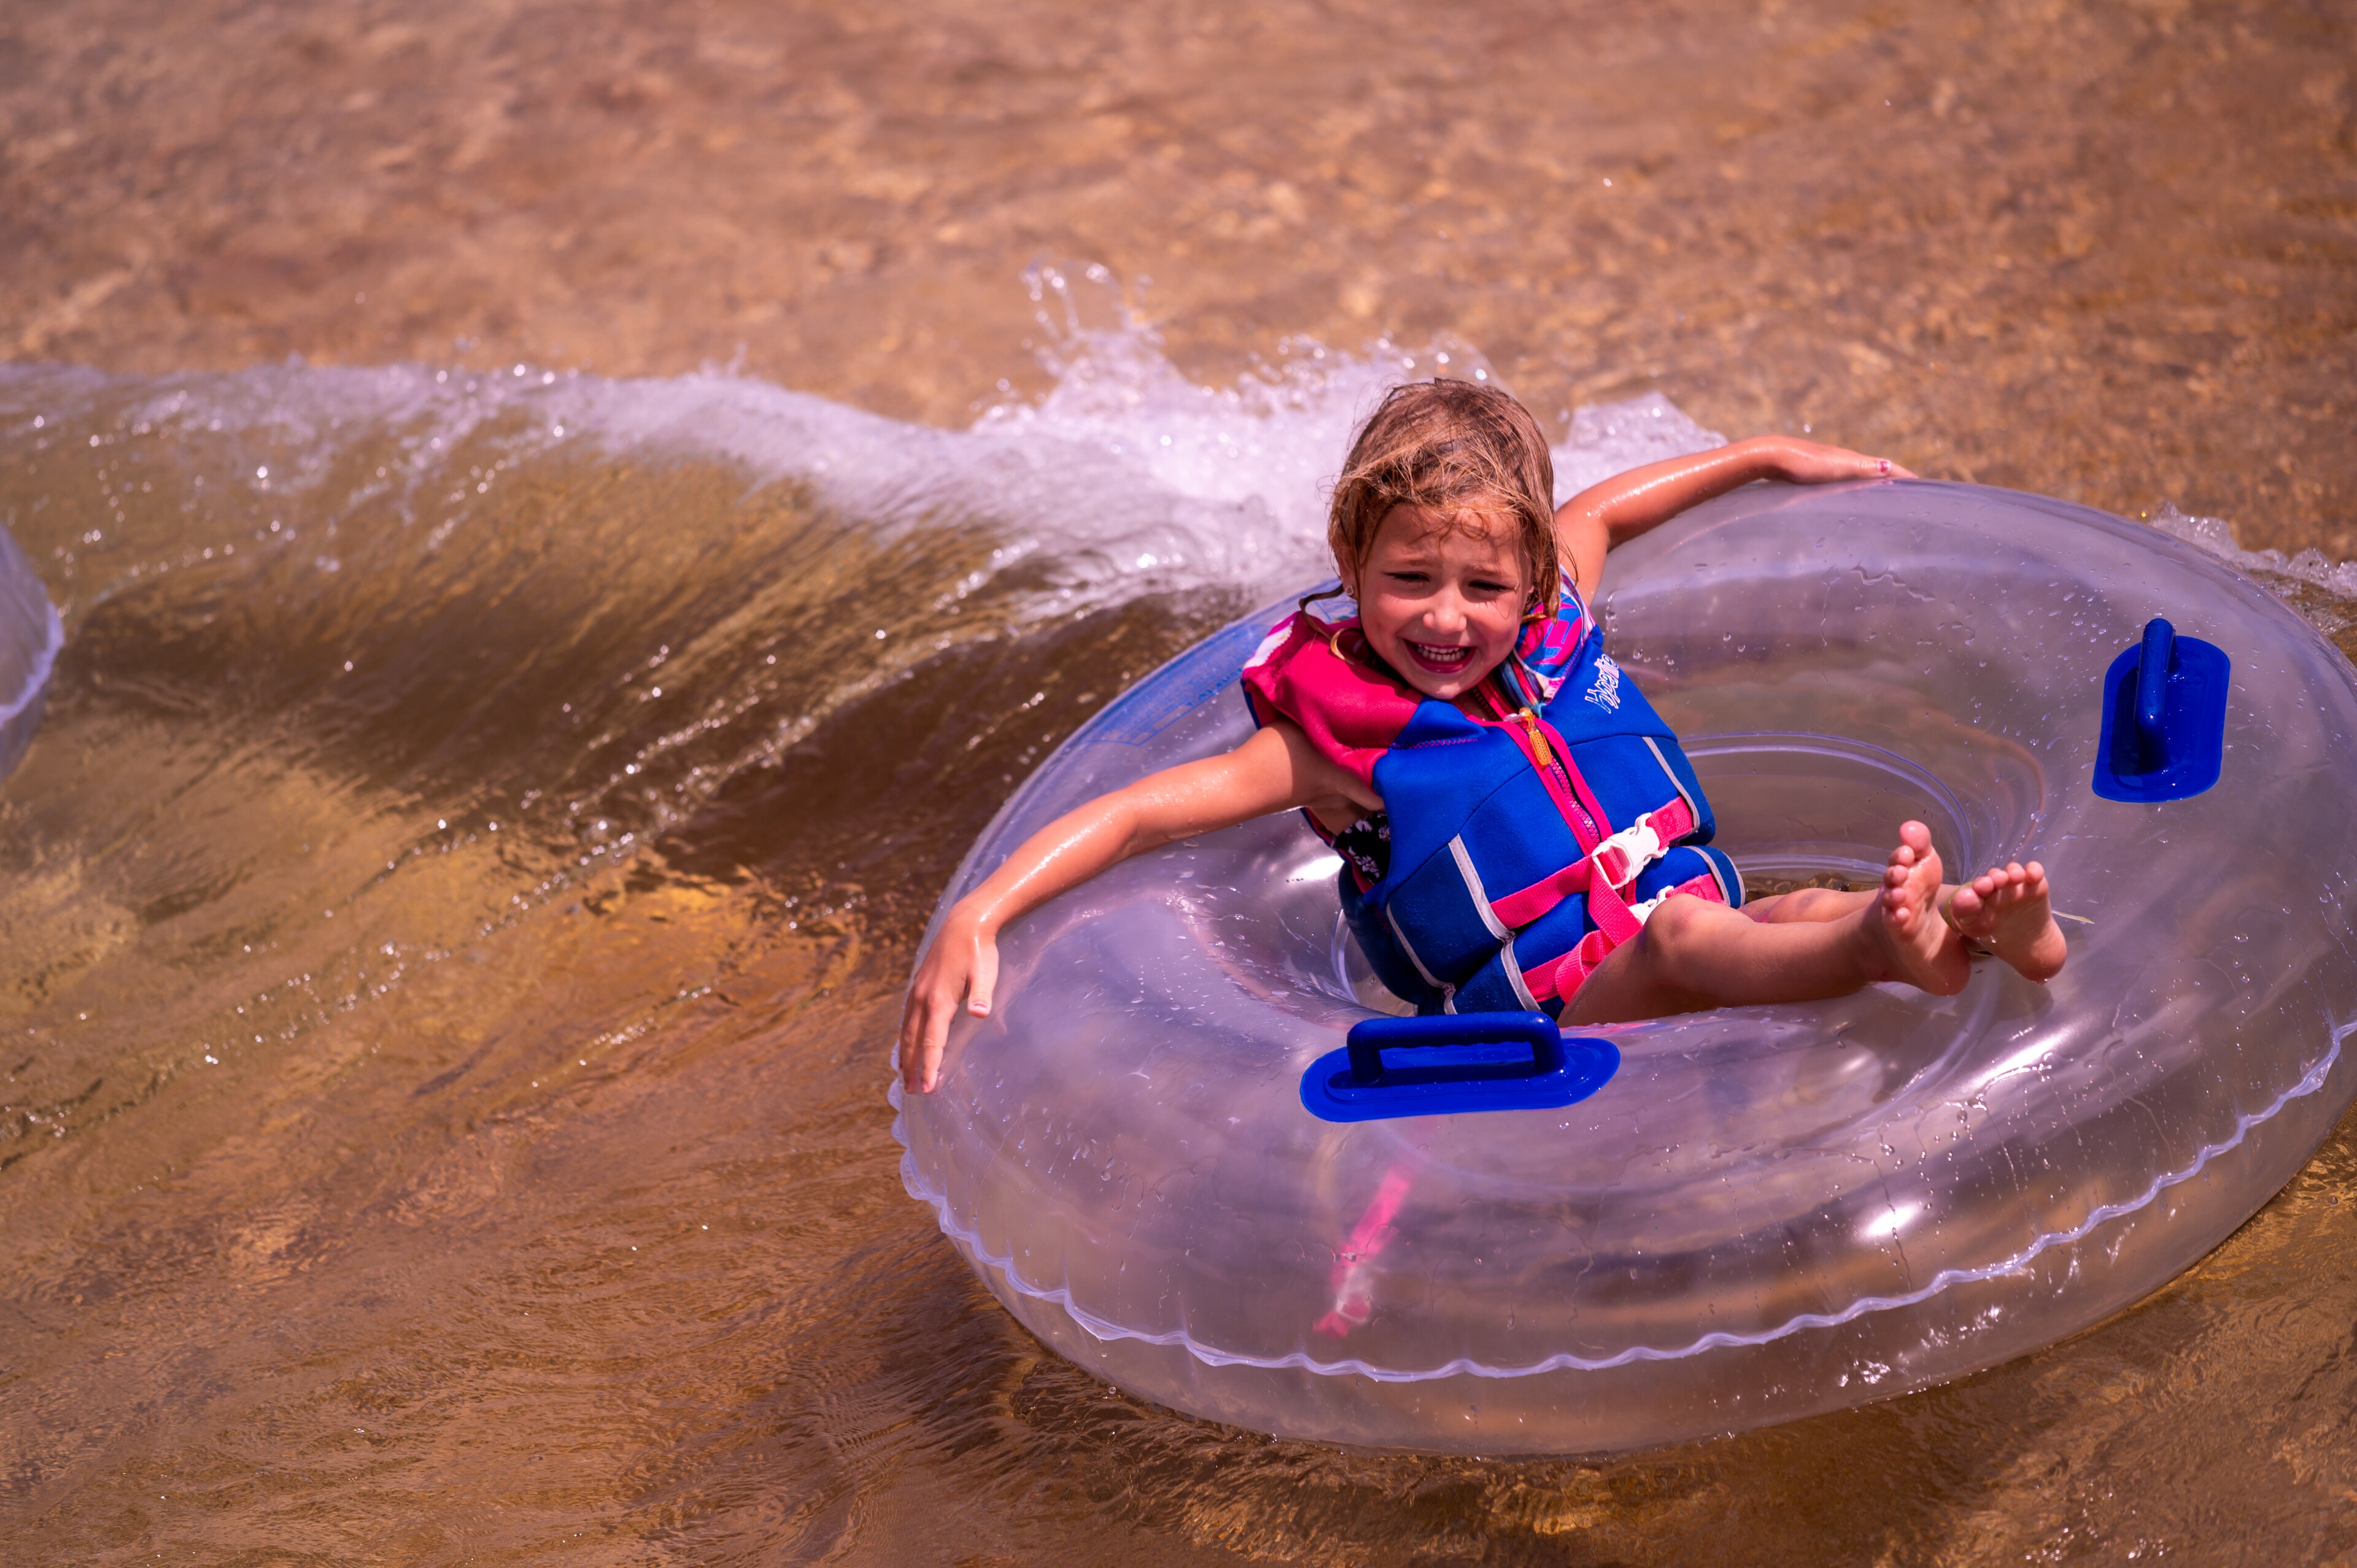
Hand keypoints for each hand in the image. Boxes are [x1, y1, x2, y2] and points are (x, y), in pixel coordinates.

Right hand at [897, 904, 998, 1093]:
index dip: (930, 1067)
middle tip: (911, 1092)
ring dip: (905, 1054)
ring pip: (907, 1029)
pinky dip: (904, 1035)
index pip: (932, 1042)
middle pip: (914, 1041)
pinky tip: (906, 1042)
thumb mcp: (986, 973)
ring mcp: (918, 992)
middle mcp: (923, 999)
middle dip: (912, 1067)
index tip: (928, 1089)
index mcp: (939, 1001)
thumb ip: (983, 995)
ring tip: (903, 1074)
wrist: (965, 923)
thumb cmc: (979, 951)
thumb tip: (981, 1015)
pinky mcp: (919, 985)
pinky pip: (907, 1017)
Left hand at [1755, 435, 1914, 484]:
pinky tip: (1844, 500)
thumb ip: (1862, 468)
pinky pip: (1840, 483)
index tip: (1922, 486)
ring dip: (1871, 487)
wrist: (1770, 456)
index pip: (1886, 468)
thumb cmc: (1802, 463)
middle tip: (1907, 497)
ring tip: (1882, 500)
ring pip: (1857, 477)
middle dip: (1891, 482)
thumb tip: (1890, 467)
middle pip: (1874, 471)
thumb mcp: (1837, 467)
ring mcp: (1828, 466)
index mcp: (1853, 460)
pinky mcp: (1812, 474)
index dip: (1903, 476)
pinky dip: (1851, 490)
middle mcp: (1843, 461)